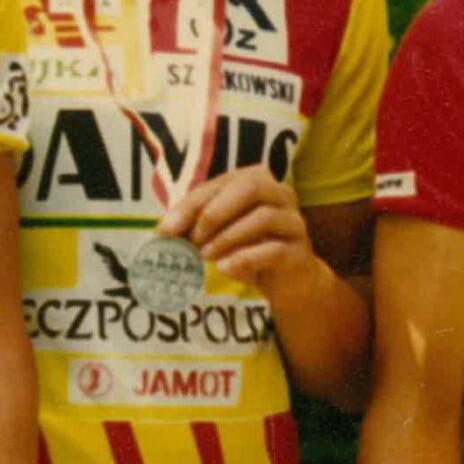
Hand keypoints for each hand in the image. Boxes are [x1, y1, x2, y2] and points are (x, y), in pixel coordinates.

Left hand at [159, 165, 331, 304]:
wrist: (290, 282)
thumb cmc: (251, 249)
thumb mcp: (220, 234)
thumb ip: (196, 226)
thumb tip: (163, 233)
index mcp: (257, 181)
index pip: (221, 183)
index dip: (191, 205)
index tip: (166, 230)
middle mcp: (281, 194)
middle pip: (250, 186)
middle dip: (214, 212)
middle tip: (193, 239)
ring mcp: (294, 222)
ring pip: (263, 216)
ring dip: (227, 236)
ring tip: (205, 256)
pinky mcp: (300, 253)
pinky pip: (274, 249)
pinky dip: (245, 258)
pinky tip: (224, 268)